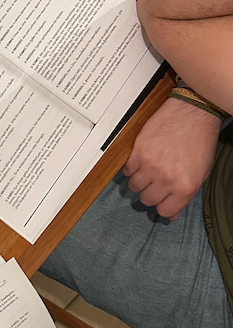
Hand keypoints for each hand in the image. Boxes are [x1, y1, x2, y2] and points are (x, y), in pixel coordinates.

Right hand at [122, 97, 221, 219]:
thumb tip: (171, 214)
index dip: (162, 205)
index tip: (161, 199)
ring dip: (140, 180)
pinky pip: (127, 170)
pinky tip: (142, 159)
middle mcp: (167, 179)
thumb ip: (185, 195)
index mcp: (185, 186)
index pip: (164, 210)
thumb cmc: (200, 140)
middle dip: (150, 192)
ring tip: (148, 169)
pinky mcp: (138, 152)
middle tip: (155, 181)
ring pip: (134, 186)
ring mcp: (151, 166)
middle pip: (146, 199)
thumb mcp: (201, 173)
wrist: (193, 112)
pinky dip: (132, 167)